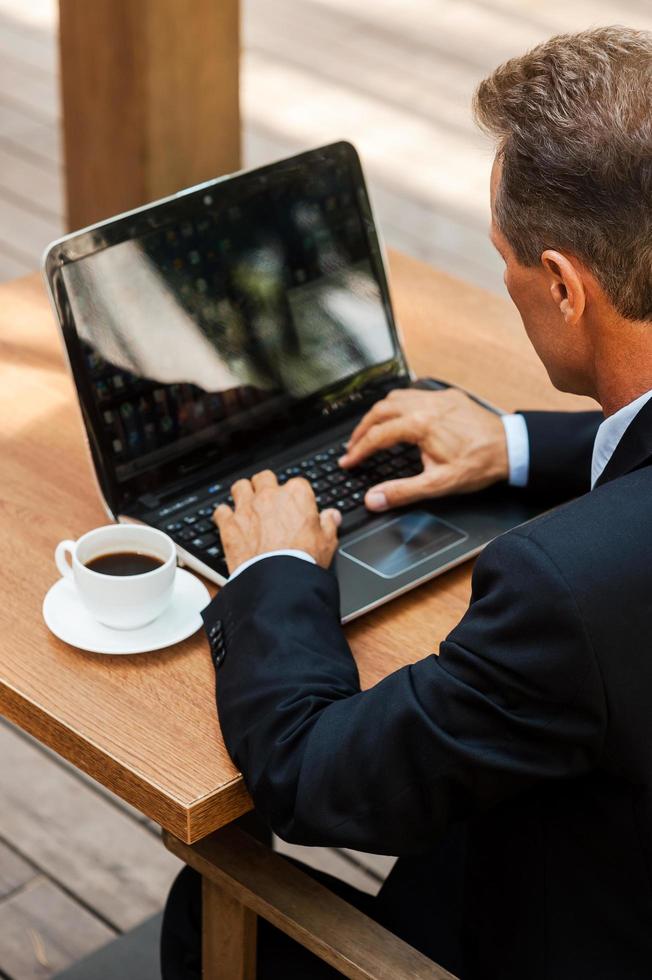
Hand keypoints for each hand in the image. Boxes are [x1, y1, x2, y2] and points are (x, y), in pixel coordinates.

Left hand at [213, 470, 341, 573]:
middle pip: (264, 478)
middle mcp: (270, 496)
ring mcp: (247, 508)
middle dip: (266, 486)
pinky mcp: (229, 525)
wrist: (279, 580)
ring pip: (240, 487)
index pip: (297, 484)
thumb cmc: (303, 560)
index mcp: (296, 495)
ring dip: (243, 494)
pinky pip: (221, 511)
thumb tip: (332, 515)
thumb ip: (328, 524)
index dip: (296, 496)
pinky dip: (224, 516)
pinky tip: (229, 522)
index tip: (296, 506)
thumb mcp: (327, 541)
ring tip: (247, 505)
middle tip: (268, 500)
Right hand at [339, 387, 508, 510]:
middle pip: (380, 410)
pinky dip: (399, 404)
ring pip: (396, 397)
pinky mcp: (449, 397)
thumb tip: (374, 499)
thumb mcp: (438, 484)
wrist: (512, 448)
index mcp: (420, 424)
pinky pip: (415, 393)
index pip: (377, 435)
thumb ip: (402, 491)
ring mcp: (438, 398)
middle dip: (362, 429)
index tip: (348, 462)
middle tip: (353, 446)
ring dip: (379, 413)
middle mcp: (426, 405)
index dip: (358, 450)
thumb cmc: (479, 464)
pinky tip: (400, 417)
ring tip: (370, 430)